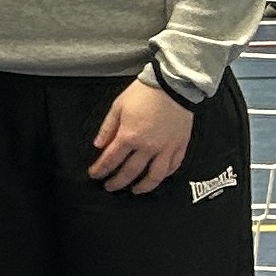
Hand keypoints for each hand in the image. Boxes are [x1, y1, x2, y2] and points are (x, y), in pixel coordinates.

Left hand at [89, 77, 193, 193]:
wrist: (173, 84)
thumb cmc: (145, 93)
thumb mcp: (118, 107)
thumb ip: (107, 128)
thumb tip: (98, 145)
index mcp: (129, 136)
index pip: (110, 160)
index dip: (100, 170)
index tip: (95, 174)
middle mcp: (148, 146)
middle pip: (130, 172)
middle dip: (117, 182)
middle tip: (110, 187)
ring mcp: (166, 148)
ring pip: (154, 175)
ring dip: (143, 186)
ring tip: (135, 190)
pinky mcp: (180, 145)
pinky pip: (173, 166)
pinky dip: (165, 175)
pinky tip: (158, 177)